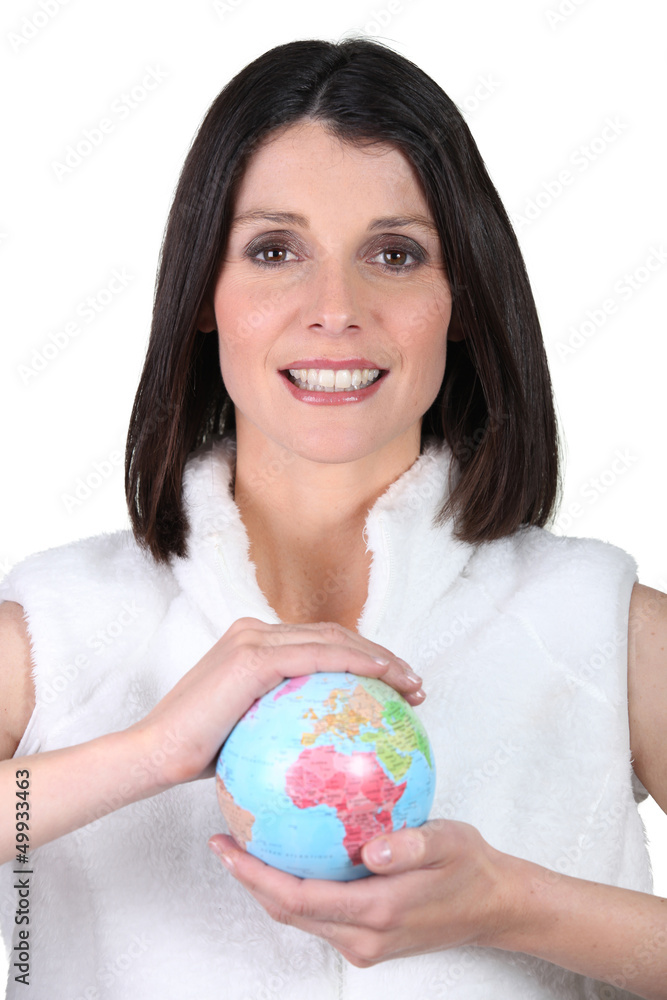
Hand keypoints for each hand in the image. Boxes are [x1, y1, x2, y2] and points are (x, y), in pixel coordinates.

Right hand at [127, 617, 424, 788]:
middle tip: (414, 685)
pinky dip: (356, 662)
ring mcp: (253, 639)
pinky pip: (318, 655)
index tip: (396, 688)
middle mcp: (255, 631)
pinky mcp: (252, 657)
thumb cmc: (198, 755)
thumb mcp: (250, 734)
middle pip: (334, 635)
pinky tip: (385, 678)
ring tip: (412, 685)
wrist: (153, 756)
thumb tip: (327, 748)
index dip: (364, 659)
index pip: (321, 644)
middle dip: (381, 656)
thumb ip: (283, 723)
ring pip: (333, 639)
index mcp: (255, 644)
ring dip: (380, 658)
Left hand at [208, 819, 511, 966]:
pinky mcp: (368, 939)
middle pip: (288, 914)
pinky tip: (288, 857)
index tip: (228, 847)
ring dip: (267, 886)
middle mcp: (364, 936)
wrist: (494, 906)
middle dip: (249, 880)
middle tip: (222, 842)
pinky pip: (318, 915)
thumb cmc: (472, 867)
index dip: (256, 875)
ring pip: (300, 917)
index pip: (298, 898)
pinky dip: (293, 890)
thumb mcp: (452, 842)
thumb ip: (415, 844)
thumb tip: (373, 850)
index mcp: (379, 911)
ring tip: (244, 846)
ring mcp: (365, 943)